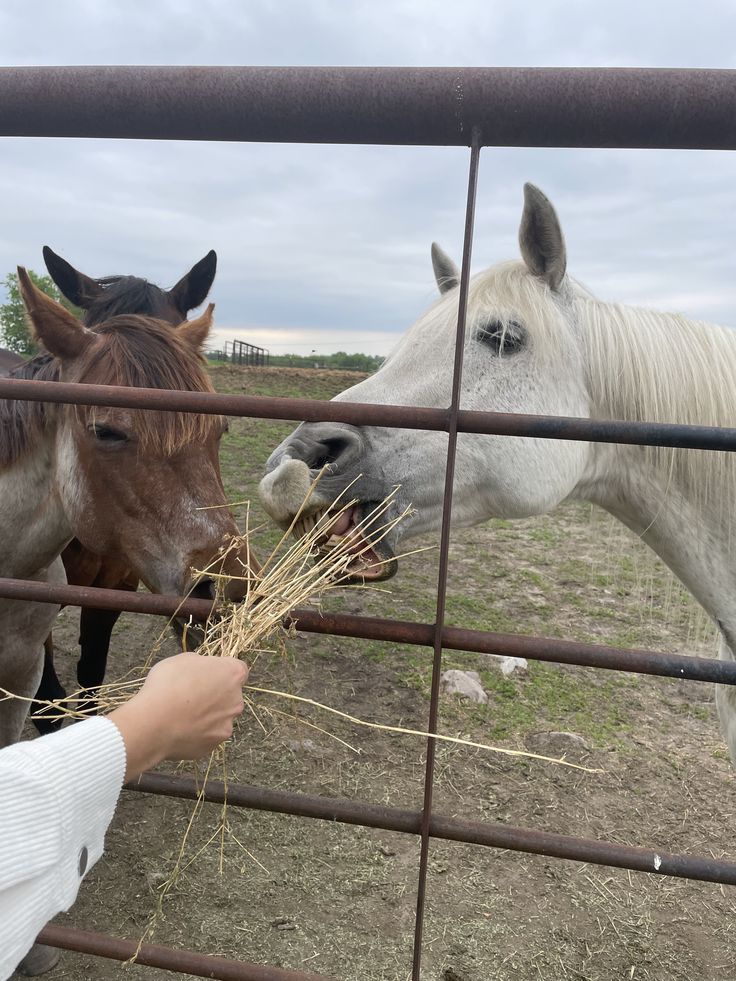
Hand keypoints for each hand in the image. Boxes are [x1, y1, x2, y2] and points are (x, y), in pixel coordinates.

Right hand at [107, 653, 247, 782]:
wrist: (154, 723)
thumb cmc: (167, 686)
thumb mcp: (182, 660)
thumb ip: (201, 664)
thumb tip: (202, 671)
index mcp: (232, 674)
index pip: (238, 669)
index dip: (221, 671)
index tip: (207, 675)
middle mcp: (236, 700)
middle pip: (230, 695)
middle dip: (215, 695)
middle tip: (190, 696)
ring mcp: (226, 725)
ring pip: (219, 717)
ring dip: (206, 716)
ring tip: (181, 715)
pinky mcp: (214, 744)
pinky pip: (207, 736)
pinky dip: (197, 733)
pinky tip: (179, 729)